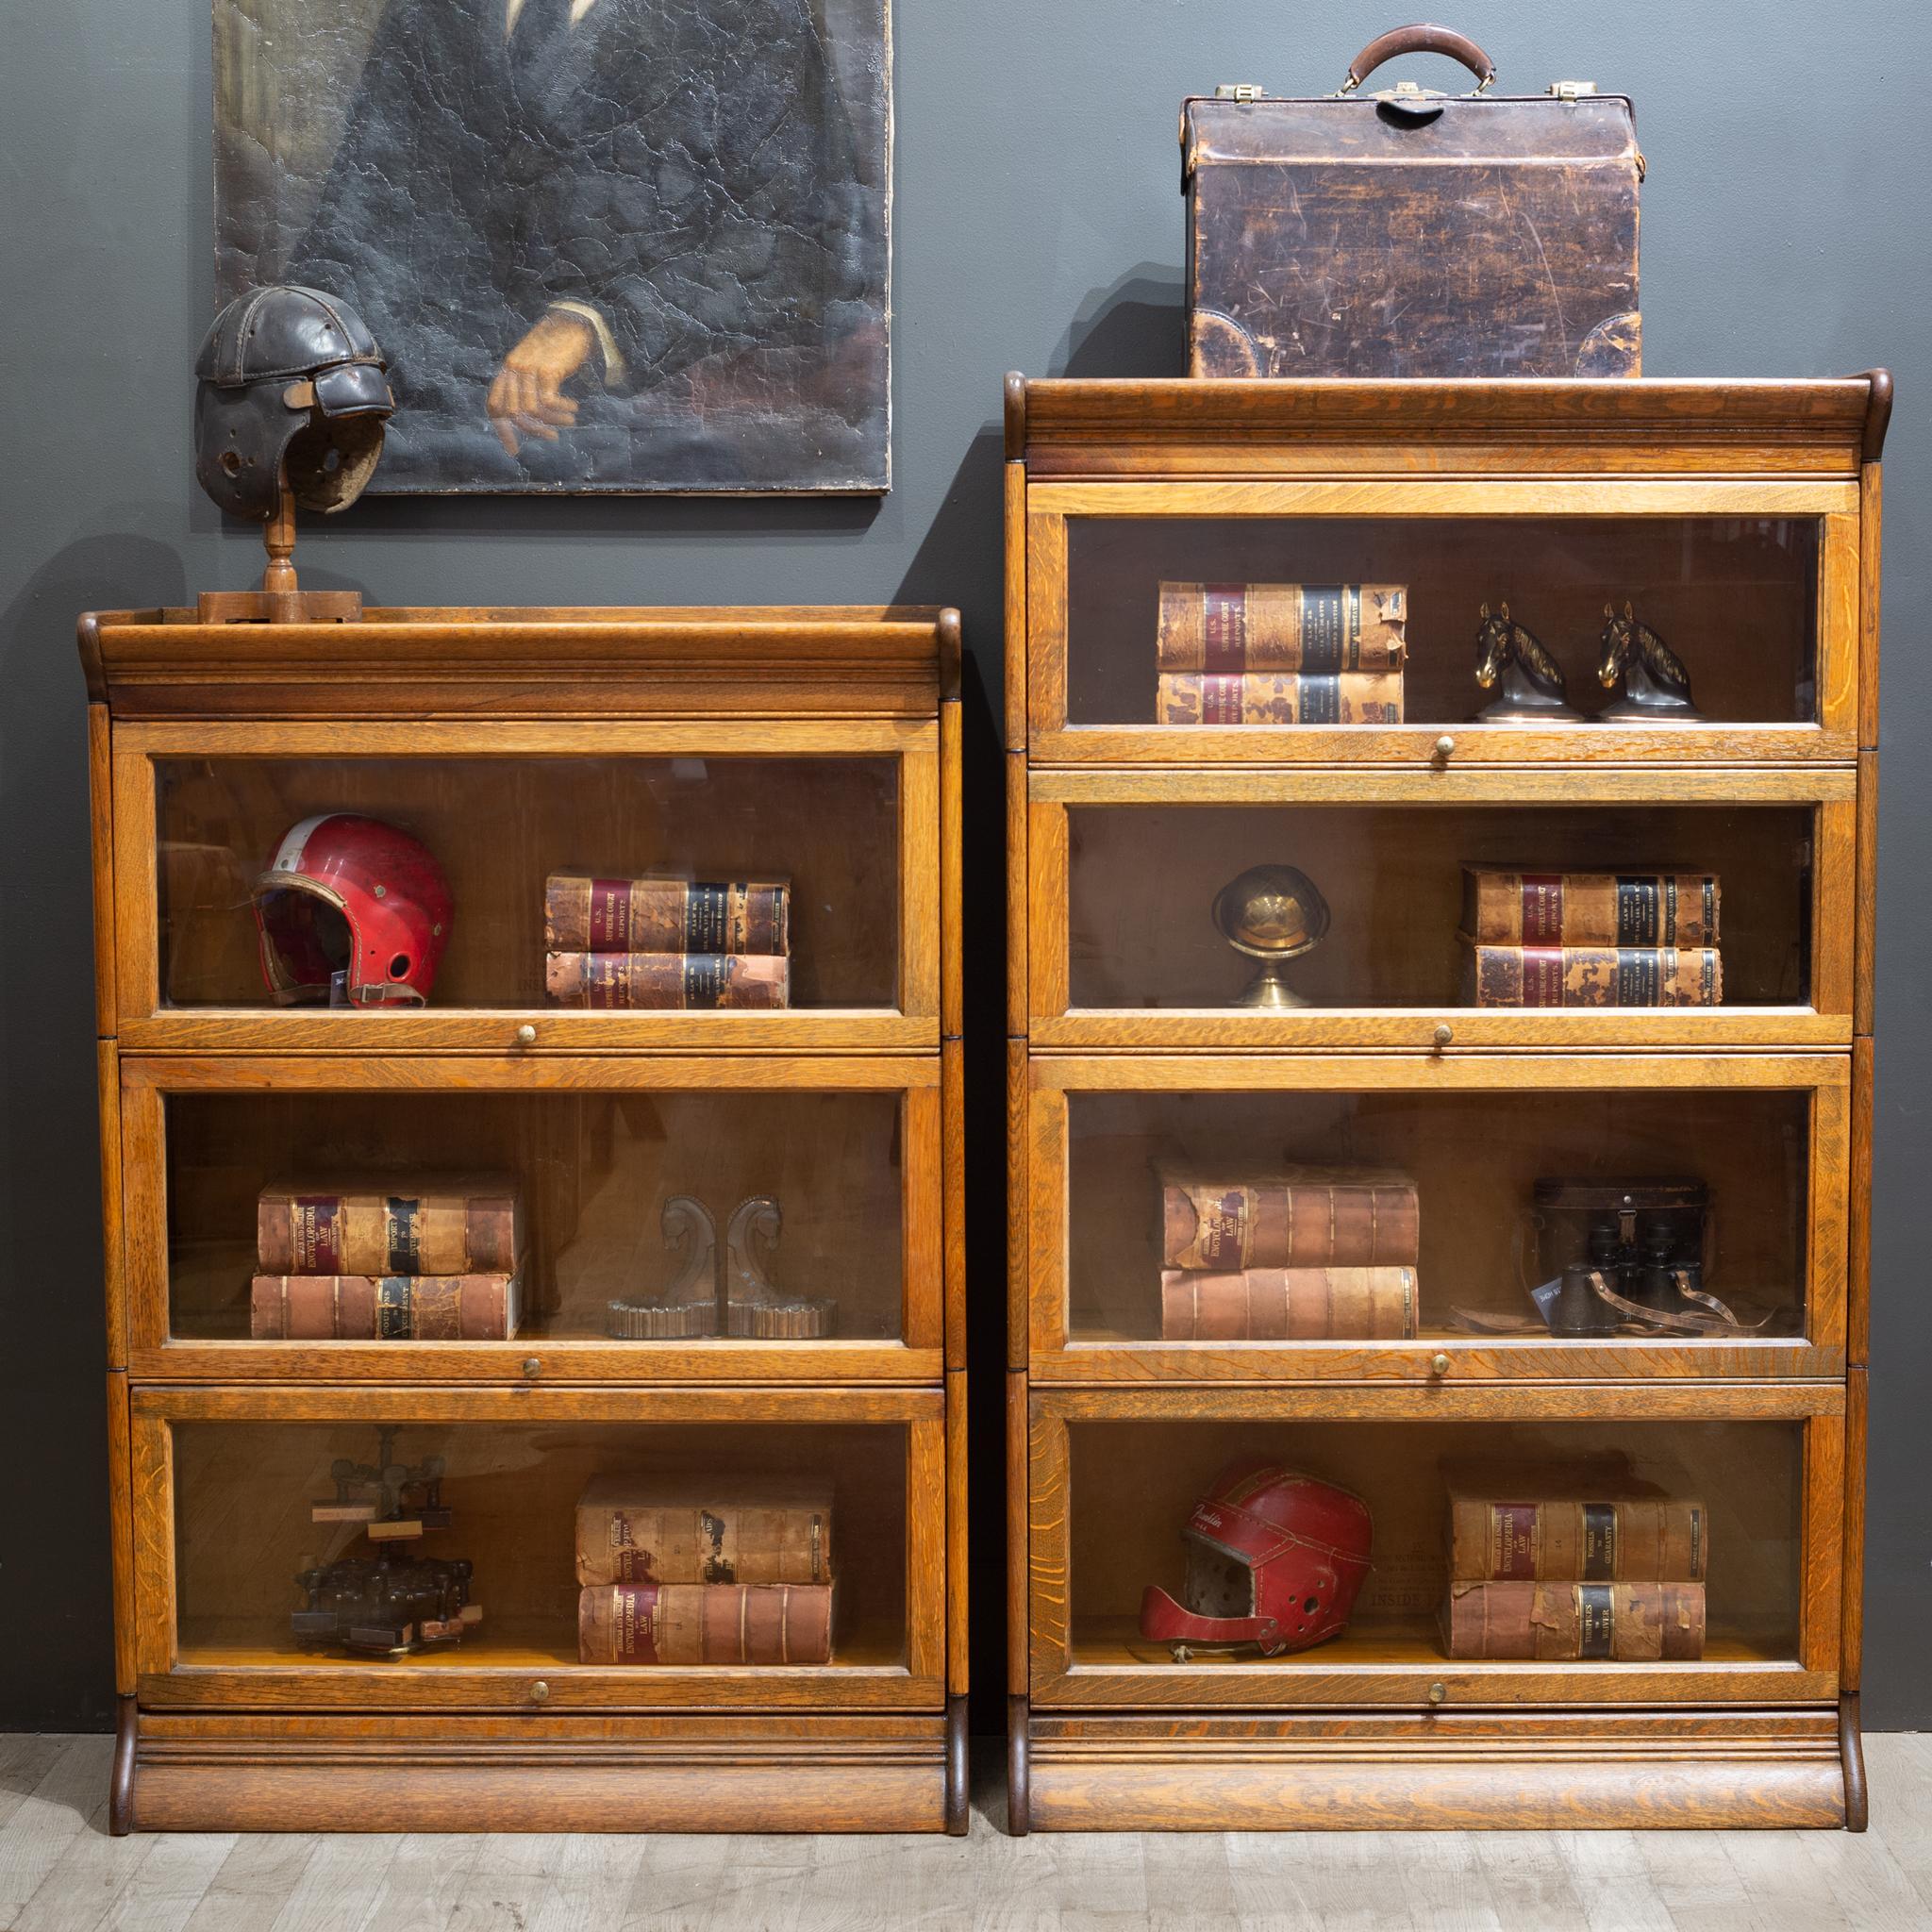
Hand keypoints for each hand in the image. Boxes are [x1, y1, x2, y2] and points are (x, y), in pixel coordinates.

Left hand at [487, 312, 595, 455]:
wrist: (574, 323)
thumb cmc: (557, 347)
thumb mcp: (535, 366)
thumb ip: (526, 386)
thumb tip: (527, 417)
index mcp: (507, 370)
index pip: (494, 406)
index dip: (502, 430)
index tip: (515, 450)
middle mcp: (513, 369)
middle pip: (511, 413)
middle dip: (532, 431)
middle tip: (552, 436)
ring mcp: (529, 369)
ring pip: (530, 411)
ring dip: (552, 422)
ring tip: (569, 421)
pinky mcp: (547, 370)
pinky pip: (548, 402)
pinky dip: (561, 411)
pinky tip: (573, 409)